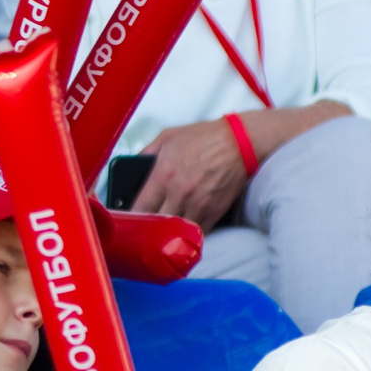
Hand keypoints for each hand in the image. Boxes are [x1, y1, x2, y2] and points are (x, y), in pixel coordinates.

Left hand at [134, 119, 248, 227]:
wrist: (239, 142)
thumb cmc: (203, 137)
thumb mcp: (167, 137)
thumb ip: (146, 152)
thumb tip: (134, 168)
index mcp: (163, 175)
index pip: (140, 207)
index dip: (133, 216)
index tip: (131, 218)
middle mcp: (179, 193)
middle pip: (156, 223)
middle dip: (149, 226)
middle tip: (146, 226)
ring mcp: (198, 205)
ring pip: (176, 232)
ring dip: (169, 232)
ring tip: (164, 230)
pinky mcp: (214, 212)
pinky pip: (197, 232)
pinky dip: (189, 233)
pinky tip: (184, 229)